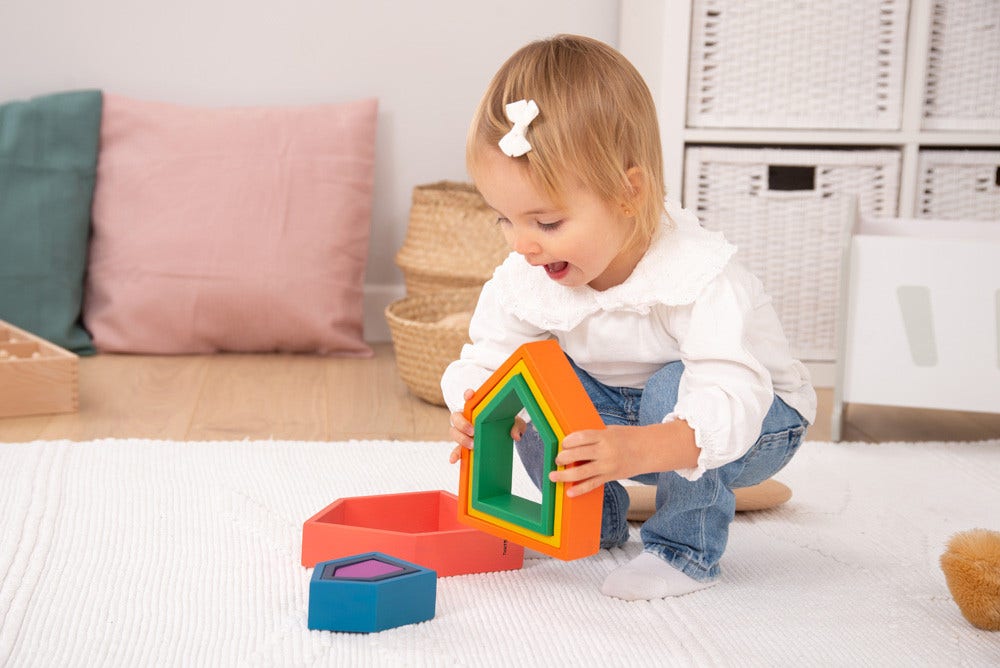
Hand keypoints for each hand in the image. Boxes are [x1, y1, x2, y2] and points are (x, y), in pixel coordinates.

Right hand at [448, 392, 528, 463]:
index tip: (470, 395)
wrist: (503, 436)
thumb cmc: (506, 423)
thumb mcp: (515, 423)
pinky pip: (456, 449)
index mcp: (477, 408)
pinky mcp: (464, 445)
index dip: (468, 395)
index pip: (469, 398)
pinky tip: (454, 459)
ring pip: (454, 432)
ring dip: (461, 438)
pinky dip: (454, 454)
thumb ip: (517, 426)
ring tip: (472, 446)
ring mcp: (463, 432)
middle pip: (456, 417)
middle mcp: (467, 418)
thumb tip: (515, 435)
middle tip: (473, 431)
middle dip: (462, 423)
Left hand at [549, 422, 699, 496]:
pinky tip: (569, 493)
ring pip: (581, 472)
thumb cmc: (628, 438)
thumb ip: (594, 436)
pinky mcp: (610, 476)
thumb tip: (572, 441)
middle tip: (557, 459)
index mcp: (604, 436)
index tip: (563, 443)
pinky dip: (579, 490)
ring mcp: (607, 465)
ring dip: (564, 475)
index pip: (581, 437)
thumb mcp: (611, 431)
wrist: (649, 450)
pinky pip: (592, 484)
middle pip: (577, 454)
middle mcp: (605, 451)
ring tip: (553, 475)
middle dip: (563, 457)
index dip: (568, 441)